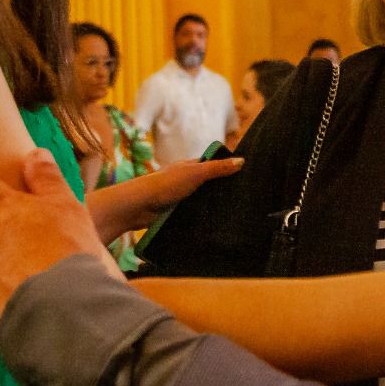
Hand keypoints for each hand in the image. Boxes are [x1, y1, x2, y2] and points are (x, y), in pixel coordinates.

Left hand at [93, 155, 244, 236]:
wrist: (138, 207)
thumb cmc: (164, 185)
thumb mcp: (195, 173)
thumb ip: (217, 169)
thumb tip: (242, 161)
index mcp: (190, 167)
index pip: (214, 165)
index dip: (228, 169)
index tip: (247, 176)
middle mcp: (186, 181)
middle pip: (210, 184)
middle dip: (223, 190)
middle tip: (245, 199)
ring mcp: (181, 198)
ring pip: (203, 201)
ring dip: (213, 206)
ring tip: (235, 213)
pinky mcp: (177, 213)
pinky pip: (195, 215)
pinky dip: (204, 218)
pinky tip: (216, 224)